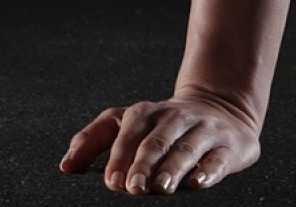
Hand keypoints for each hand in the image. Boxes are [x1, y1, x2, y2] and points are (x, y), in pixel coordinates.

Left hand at [59, 88, 262, 194]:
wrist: (223, 107)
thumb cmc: (164, 126)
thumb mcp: (127, 123)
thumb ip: (94, 139)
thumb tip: (66, 167)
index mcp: (147, 113)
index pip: (130, 132)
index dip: (120, 156)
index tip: (111, 181)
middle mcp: (176, 118)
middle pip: (158, 140)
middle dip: (144, 164)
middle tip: (133, 189)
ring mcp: (205, 129)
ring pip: (187, 147)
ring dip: (173, 167)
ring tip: (162, 187)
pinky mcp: (230, 145)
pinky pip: (218, 158)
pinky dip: (209, 170)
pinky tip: (198, 182)